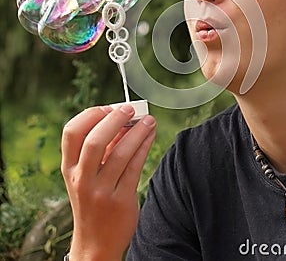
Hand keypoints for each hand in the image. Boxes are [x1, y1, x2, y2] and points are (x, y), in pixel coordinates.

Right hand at [61, 104, 155, 260]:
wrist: (95, 243)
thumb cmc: (92, 200)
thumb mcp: (86, 176)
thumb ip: (101, 149)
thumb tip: (122, 119)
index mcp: (69, 168)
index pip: (72, 132)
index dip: (91, 115)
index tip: (108, 107)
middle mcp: (81, 179)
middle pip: (95, 140)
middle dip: (115, 119)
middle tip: (130, 109)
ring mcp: (100, 191)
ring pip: (120, 153)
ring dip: (137, 131)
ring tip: (149, 120)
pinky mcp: (121, 200)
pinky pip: (135, 166)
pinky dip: (144, 146)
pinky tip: (150, 136)